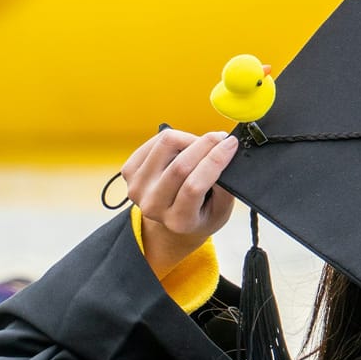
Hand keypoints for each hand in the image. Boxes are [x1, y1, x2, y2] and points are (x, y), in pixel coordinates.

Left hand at [120, 127, 241, 275]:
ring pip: (166, 144)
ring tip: (202, 146)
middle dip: (206, 144)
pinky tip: (184, 148)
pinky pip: (155, 140)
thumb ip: (225, 187)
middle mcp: (152, 207)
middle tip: (222, 138)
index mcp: (178, 221)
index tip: (231, 144)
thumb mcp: (220, 209)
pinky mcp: (129, 171)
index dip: (215, 160)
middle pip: (180, 165)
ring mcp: (137, 188)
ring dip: (190, 139)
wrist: (171, 221)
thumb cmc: (199, 213)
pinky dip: (175, 138)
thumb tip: (224, 153)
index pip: (194, 186)